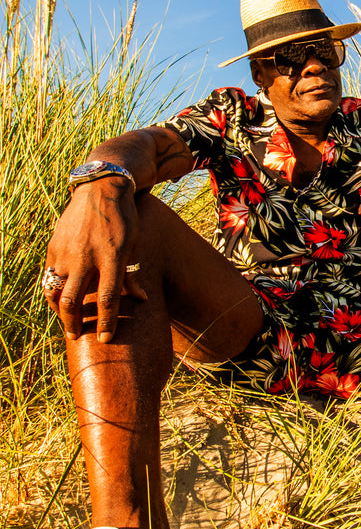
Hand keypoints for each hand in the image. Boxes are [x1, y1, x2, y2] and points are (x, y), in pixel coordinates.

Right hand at [43, 179, 146, 342]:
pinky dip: (54, 291)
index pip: (108, 299)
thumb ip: (132, 274)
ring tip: (66, 321)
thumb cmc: (125, 220)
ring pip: (55, 290)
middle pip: (73, 300)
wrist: (101, 189)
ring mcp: (67, 251)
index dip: (106, 322)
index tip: (105, 339)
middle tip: (76, 336)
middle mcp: (86, 256)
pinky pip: (50, 275)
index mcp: (112, 258)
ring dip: (59, 310)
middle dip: (73, 323)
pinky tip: (61, 299)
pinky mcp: (54, 246)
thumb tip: (142, 300)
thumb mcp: (134, 246)